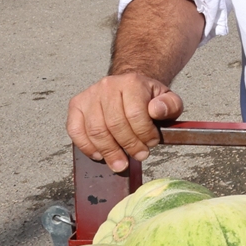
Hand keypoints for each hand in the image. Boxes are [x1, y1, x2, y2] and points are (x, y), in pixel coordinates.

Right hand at [67, 72, 183, 172]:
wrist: (130, 87)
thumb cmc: (148, 98)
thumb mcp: (168, 100)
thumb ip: (170, 106)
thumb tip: (156, 111)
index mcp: (132, 82)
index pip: (135, 114)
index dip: (144, 133)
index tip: (151, 144)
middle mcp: (108, 86)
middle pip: (114, 124)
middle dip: (128, 145)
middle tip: (139, 156)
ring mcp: (90, 95)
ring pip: (95, 129)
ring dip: (109, 151)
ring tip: (120, 163)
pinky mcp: (76, 105)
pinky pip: (75, 130)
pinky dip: (86, 146)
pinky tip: (99, 155)